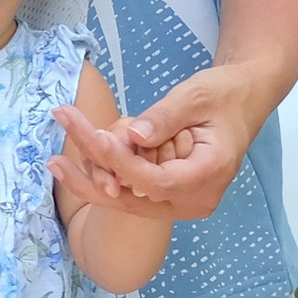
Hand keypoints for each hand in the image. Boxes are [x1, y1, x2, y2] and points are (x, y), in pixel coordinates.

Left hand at [51, 61, 269, 222]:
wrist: (243, 100)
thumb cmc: (223, 94)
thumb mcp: (196, 96)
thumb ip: (165, 117)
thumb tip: (133, 135)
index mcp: (211, 173)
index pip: (157, 180)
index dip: (123, 163)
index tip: (94, 139)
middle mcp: (197, 199)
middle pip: (136, 198)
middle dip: (94, 176)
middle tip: (54, 159)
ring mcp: (184, 203)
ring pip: (128, 201)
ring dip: (92, 181)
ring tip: (55, 164)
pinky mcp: (171, 197)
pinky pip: (133, 194)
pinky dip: (105, 179)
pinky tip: (72, 167)